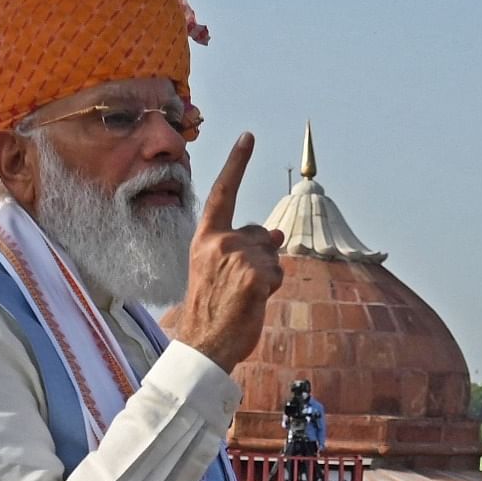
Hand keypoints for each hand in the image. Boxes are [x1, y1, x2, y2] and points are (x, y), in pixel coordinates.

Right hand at [177, 133, 283, 371]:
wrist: (203, 344)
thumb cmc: (211, 309)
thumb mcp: (221, 271)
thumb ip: (244, 247)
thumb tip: (277, 232)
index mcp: (204, 238)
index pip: (222, 193)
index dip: (237, 164)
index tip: (248, 136)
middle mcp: (219, 242)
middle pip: (260, 234)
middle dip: (261, 257)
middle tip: (238, 287)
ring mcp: (237, 257)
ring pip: (272, 255)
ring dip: (266, 276)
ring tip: (242, 297)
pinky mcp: (254, 274)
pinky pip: (277, 273)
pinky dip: (271, 288)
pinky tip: (252, 303)